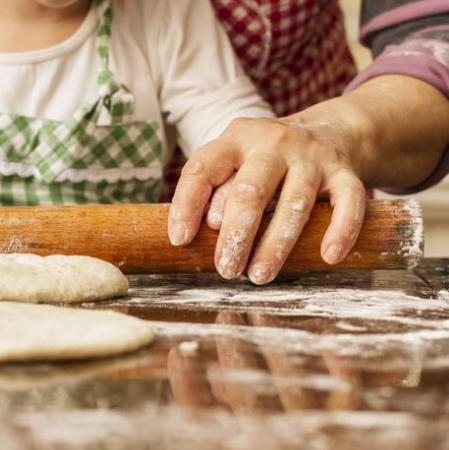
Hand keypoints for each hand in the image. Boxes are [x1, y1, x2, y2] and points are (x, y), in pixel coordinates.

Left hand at [168, 117, 365, 283]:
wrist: (329, 130)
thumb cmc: (265, 162)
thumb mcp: (235, 165)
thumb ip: (217, 191)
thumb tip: (204, 230)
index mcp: (236, 139)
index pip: (203, 169)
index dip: (187, 204)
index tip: (180, 240)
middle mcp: (273, 143)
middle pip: (251, 190)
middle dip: (237, 234)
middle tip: (226, 270)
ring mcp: (312, 156)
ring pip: (295, 203)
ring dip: (276, 244)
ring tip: (259, 276)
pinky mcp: (345, 171)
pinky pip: (348, 201)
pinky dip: (341, 229)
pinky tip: (328, 256)